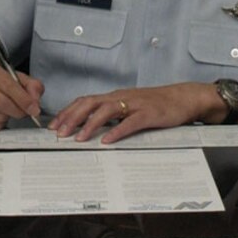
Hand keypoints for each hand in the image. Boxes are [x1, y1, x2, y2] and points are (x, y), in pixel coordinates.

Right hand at [0, 56, 45, 129]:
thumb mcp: (9, 71)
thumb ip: (29, 83)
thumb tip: (35, 100)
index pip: (8, 86)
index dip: (24, 100)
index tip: (34, 109)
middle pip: (2, 104)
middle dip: (19, 111)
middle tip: (25, 111)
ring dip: (8, 117)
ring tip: (8, 109)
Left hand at [49, 82, 218, 142]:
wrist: (183, 98)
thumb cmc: (156, 105)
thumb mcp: (131, 107)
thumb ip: (113, 115)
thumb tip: (91, 127)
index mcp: (115, 97)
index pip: (85, 101)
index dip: (68, 112)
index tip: (54, 125)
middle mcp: (121, 98)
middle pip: (90, 103)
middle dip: (72, 117)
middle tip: (59, 133)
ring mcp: (135, 105)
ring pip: (107, 110)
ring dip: (90, 124)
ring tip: (78, 138)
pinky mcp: (149, 114)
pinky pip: (130, 122)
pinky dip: (117, 131)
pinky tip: (107, 140)